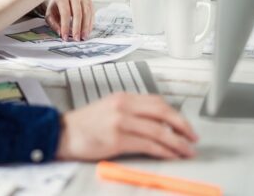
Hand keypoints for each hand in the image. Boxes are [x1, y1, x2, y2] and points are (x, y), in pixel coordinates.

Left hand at [44, 0, 93, 41]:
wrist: (61, 0)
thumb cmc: (55, 9)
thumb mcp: (49, 16)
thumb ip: (54, 24)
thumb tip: (61, 33)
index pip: (65, 12)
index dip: (65, 26)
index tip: (65, 37)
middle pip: (78, 12)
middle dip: (77, 27)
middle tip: (76, 39)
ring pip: (87, 13)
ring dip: (85, 27)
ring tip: (83, 37)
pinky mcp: (89, 1)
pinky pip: (92, 13)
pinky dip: (90, 24)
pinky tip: (87, 32)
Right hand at [56, 93, 198, 160]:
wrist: (61, 133)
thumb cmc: (83, 125)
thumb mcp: (108, 109)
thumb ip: (130, 112)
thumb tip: (155, 124)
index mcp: (122, 97)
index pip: (156, 101)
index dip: (175, 114)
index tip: (185, 125)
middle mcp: (123, 106)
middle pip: (162, 112)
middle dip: (182, 126)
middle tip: (193, 137)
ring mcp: (120, 122)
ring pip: (158, 130)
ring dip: (177, 142)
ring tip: (187, 151)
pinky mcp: (117, 139)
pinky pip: (148, 145)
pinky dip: (164, 151)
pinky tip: (171, 156)